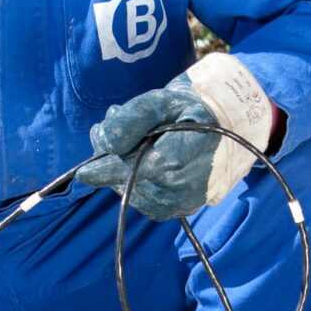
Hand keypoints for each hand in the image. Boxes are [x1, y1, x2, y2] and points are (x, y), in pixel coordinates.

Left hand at [78, 75, 221, 220]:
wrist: (228, 129)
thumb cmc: (191, 109)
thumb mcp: (163, 100)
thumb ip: (133, 117)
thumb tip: (104, 143)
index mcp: (177, 158)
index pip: (130, 170)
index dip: (104, 171)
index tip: (82, 174)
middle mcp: (178, 187)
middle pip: (127, 181)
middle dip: (113, 160)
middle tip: (115, 134)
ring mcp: (180, 202)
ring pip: (133, 193)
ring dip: (124, 172)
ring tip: (137, 145)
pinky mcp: (179, 211)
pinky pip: (144, 202)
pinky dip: (137, 185)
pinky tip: (145, 164)